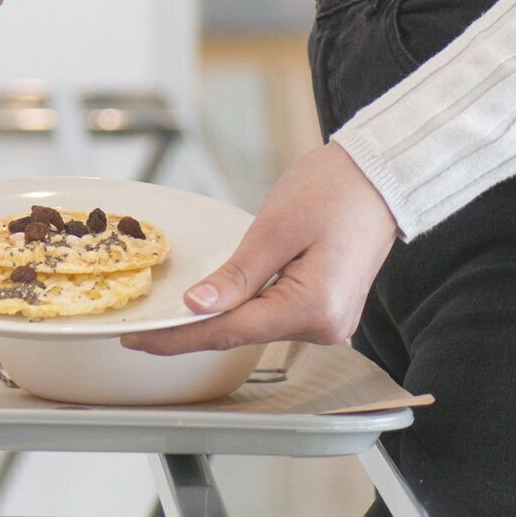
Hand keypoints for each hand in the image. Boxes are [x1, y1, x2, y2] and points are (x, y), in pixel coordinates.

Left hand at [123, 140, 398, 355]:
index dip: (178, 337)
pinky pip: (272, 314)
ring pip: (255, 325)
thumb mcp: (274, 228)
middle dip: (191, 329)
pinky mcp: (325, 309)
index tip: (137, 339)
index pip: (229, 331)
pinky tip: (214, 302)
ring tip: (169, 315)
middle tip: (141, 327)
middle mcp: (325, 327)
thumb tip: (197, 306)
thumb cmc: (334, 190)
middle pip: (241, 333)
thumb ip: (236, 274)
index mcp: (314, 308)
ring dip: (217, 318)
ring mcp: (328, 322)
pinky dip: (242, 308)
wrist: (378, 176)